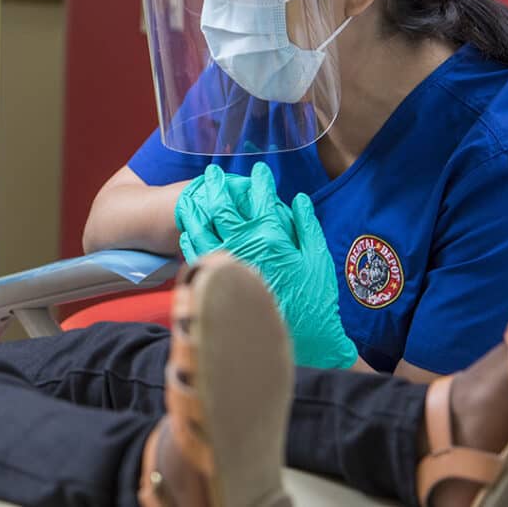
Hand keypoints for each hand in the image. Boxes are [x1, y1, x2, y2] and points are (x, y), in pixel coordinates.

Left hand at [175, 163, 357, 368]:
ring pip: (202, 227)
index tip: (258, 170)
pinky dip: (191, 237)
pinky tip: (189, 230)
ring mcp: (226, 262)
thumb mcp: (318, 258)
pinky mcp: (215, 281)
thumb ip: (307, 225)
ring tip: (192, 195)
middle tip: (212, 174)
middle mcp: (244, 245)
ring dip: (196, 208)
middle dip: (217, 186)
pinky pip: (196, 253)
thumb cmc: (314, 298)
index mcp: (271, 236)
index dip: (259, 181)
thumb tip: (298, 199)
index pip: (260, 198)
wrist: (303, 337)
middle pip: (223, 207)